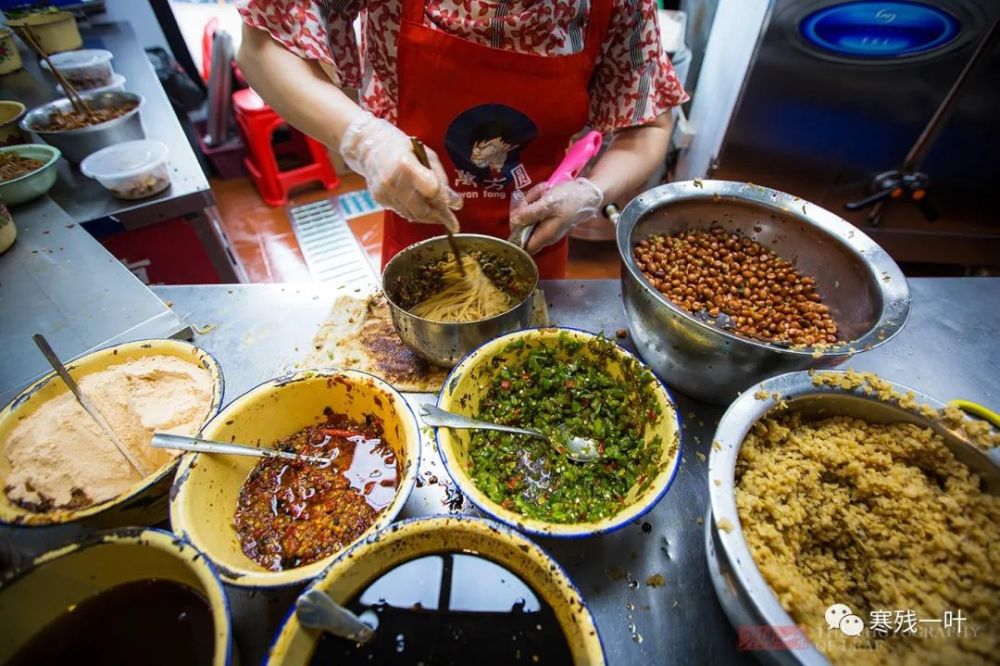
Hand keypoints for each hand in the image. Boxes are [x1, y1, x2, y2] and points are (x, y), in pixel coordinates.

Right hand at [339, 111, 460, 231]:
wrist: (367, 145)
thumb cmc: (399, 146)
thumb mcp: (426, 154)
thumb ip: (441, 179)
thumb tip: (456, 202)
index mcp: (405, 165)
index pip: (431, 191)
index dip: (444, 200)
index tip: (455, 206)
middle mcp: (392, 181)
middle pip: (422, 209)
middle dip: (439, 217)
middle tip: (453, 222)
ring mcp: (384, 193)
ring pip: (412, 215)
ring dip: (429, 217)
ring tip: (440, 215)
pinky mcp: (380, 200)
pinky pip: (402, 212)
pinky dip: (415, 213)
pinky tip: (423, 208)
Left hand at [509, 178, 603, 253]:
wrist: (587, 194)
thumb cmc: (571, 199)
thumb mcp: (549, 204)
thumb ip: (530, 213)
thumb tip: (515, 220)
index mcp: (545, 236)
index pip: (522, 246)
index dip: (515, 233)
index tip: (517, 216)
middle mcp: (544, 234)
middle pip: (522, 227)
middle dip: (523, 210)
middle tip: (532, 197)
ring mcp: (545, 225)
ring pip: (528, 216)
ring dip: (531, 201)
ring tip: (543, 190)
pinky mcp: (547, 217)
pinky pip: (535, 210)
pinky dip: (537, 199)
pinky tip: (545, 190)